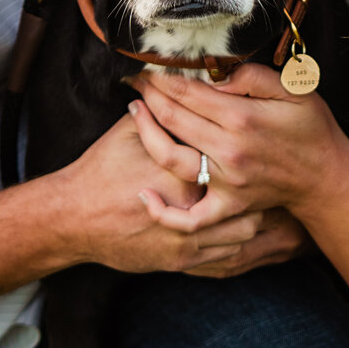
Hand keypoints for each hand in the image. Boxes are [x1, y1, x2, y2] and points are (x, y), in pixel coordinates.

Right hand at [53, 110, 272, 274]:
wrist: (73, 218)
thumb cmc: (100, 170)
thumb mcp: (128, 131)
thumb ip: (161, 114)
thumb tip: (179, 86)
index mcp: (182, 170)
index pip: (229, 155)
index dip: (247, 144)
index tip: (262, 137)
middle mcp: (190, 207)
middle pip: (247, 195)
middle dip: (263, 186)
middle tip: (276, 170)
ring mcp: (188, 240)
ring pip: (246, 230)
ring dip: (258, 217)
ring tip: (269, 201)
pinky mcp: (182, 261)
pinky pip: (228, 259)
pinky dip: (243, 245)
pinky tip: (250, 231)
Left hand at [125, 63, 348, 221]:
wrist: (325, 176)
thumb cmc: (311, 128)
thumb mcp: (294, 89)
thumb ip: (255, 76)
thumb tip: (217, 73)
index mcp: (243, 118)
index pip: (188, 93)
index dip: (162, 78)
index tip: (147, 68)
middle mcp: (230, 151)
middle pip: (173, 119)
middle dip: (148, 95)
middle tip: (134, 82)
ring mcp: (226, 182)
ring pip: (170, 158)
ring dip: (145, 133)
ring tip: (135, 112)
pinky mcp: (228, 206)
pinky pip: (190, 218)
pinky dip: (163, 212)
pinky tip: (145, 195)